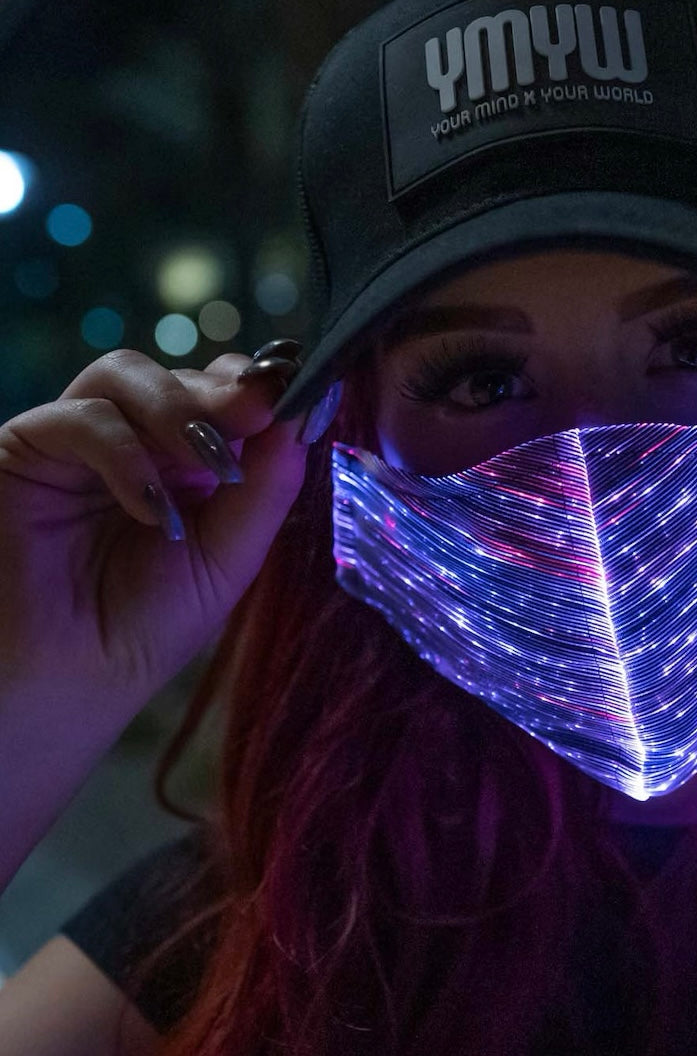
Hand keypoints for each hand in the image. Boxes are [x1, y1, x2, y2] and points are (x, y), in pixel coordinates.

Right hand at [0, 344, 310, 703]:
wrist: (63, 681)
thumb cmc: (145, 628)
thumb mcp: (229, 556)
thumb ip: (268, 486)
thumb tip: (309, 411)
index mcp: (192, 462)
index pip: (230, 394)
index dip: (264, 388)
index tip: (301, 392)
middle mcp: (139, 440)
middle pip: (185, 375)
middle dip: (228, 392)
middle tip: (258, 414)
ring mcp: (82, 439)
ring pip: (129, 374)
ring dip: (178, 407)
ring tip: (208, 461)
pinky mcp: (28, 447)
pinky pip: (83, 418)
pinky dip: (124, 453)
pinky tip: (150, 506)